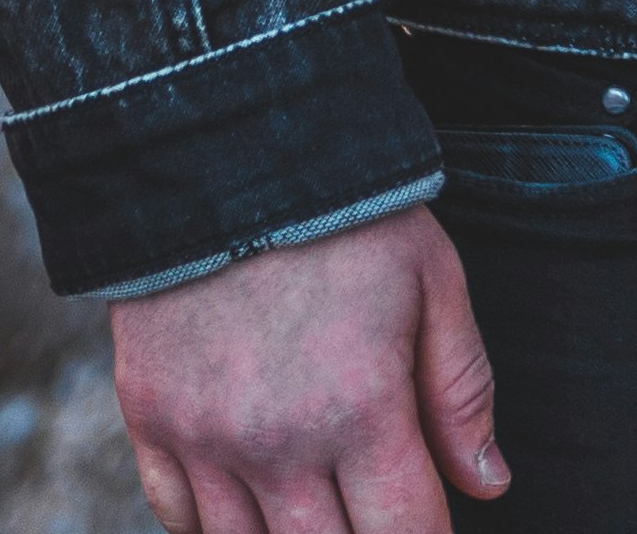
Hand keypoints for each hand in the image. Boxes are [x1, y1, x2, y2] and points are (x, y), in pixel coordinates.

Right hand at [111, 207, 506, 533]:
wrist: (221, 141)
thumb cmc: (344, 207)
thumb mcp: (432, 277)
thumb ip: (462, 389)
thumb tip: (488, 485)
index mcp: (360, 407)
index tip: (426, 520)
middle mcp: (278, 442)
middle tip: (371, 506)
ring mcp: (204, 437)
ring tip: (317, 501)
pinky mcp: (149, 417)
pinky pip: (177, 518)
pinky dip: (213, 525)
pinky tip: (247, 498)